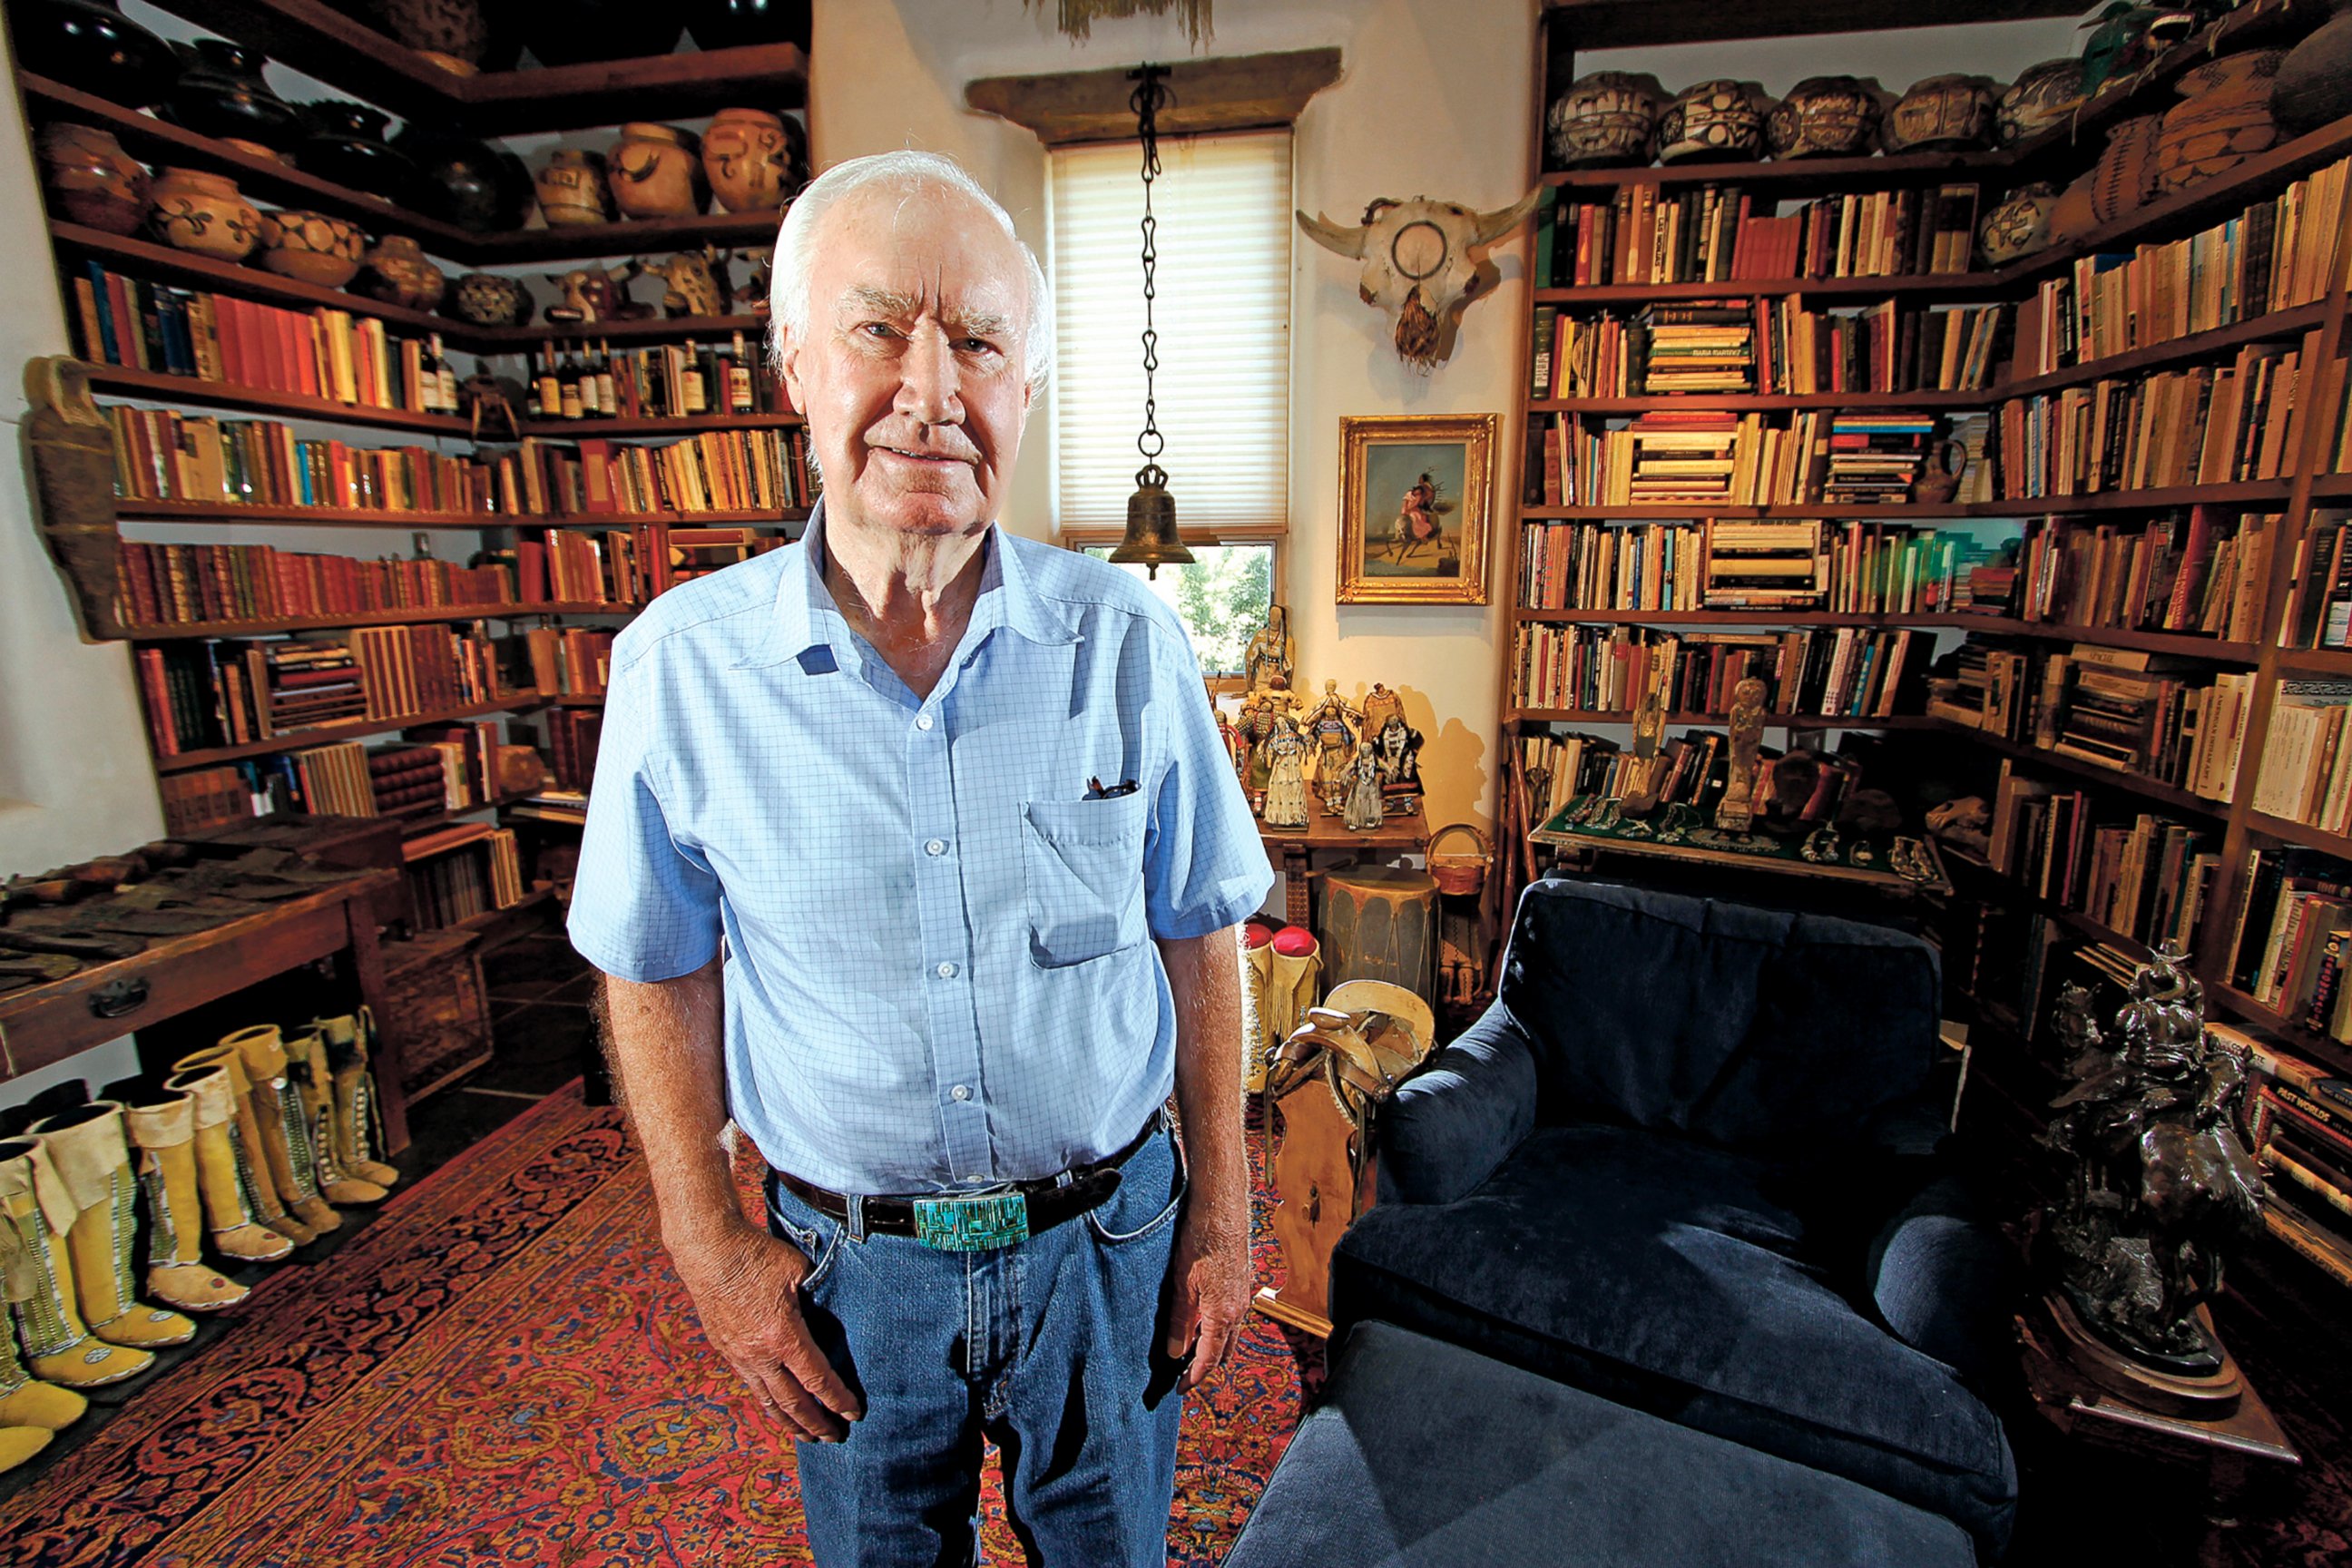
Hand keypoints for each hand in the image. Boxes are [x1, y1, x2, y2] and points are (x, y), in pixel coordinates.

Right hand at [670, 1222, 862, 1442]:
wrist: (708, 1250)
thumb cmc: (756, 1255)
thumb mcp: (798, 1270)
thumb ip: (818, 1296)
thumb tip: (834, 1309)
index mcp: (783, 1336)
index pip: (817, 1379)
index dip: (838, 1400)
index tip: (854, 1414)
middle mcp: (760, 1355)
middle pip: (793, 1403)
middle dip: (816, 1424)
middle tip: (834, 1439)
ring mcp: (739, 1355)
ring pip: (768, 1401)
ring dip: (790, 1423)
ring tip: (807, 1437)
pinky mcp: (725, 1350)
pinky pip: (751, 1385)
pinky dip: (768, 1403)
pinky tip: (777, 1407)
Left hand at [1163, 1197, 1251, 1392]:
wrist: (1222, 1204)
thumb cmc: (1201, 1239)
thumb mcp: (1181, 1283)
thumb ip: (1180, 1321)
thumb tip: (1175, 1353)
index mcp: (1223, 1313)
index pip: (1210, 1358)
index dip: (1195, 1377)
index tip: (1180, 1390)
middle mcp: (1239, 1308)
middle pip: (1224, 1350)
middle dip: (1206, 1366)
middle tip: (1184, 1376)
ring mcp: (1243, 1294)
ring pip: (1229, 1333)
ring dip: (1213, 1346)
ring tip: (1190, 1352)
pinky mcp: (1241, 1281)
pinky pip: (1232, 1315)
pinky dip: (1218, 1327)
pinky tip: (1201, 1321)